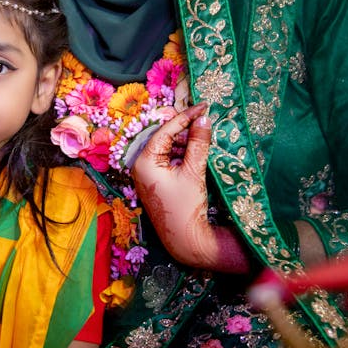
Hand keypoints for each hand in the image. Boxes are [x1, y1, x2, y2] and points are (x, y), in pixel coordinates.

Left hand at [131, 103, 250, 273]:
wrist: (185, 240)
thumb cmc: (186, 207)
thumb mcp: (194, 172)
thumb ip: (199, 143)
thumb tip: (205, 120)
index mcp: (144, 162)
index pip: (166, 131)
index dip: (186, 117)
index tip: (204, 107)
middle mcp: (141, 166)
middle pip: (165, 138)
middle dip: (186, 128)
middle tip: (206, 119)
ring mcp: (149, 174)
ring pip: (169, 148)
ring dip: (187, 141)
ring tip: (206, 134)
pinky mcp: (158, 182)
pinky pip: (170, 160)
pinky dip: (184, 154)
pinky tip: (199, 150)